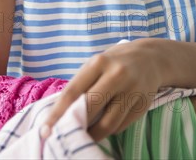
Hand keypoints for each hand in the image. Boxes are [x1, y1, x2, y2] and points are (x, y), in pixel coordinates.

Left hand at [41, 39, 161, 141]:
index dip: (57, 113)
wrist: (150, 58)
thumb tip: (60, 115)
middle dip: (75, 126)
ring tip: (85, 136)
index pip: (73, 91)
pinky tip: (104, 126)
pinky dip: (109, 130)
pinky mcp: (143, 104)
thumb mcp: (96, 65)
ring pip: (108, 123)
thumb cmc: (114, 62)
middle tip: (64, 137)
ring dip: (93, 135)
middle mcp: (116, 74)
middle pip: (90, 108)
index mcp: (98, 63)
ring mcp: (132, 90)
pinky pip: (121, 125)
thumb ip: (82, 85)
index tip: (45, 130)